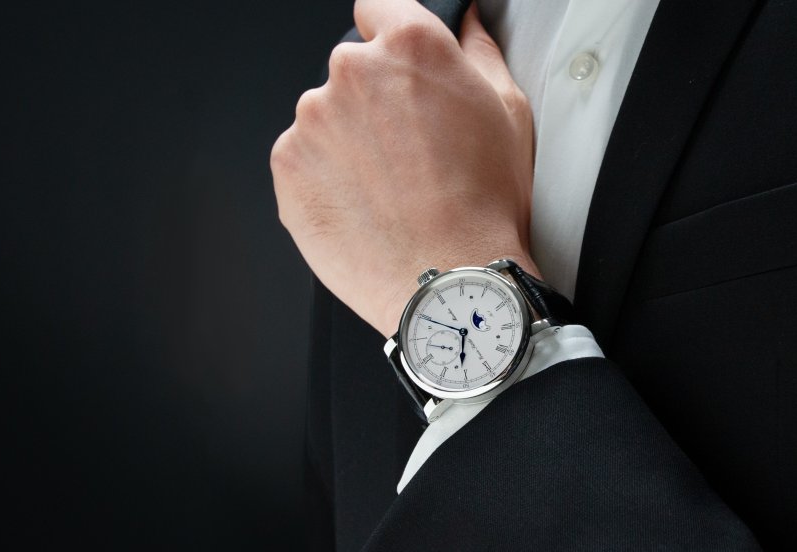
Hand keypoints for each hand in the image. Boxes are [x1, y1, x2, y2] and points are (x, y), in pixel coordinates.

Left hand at [271, 0, 539, 336]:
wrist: (445, 279)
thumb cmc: (482, 207)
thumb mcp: (509, 113)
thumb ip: (479, 51)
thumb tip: (463, 24)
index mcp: (410, 48)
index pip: (378, 5)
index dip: (389, 33)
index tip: (394, 63)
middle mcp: (354, 72)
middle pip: (353, 68)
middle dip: (375, 99)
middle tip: (408, 150)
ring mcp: (313, 119)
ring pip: (326, 116)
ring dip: (348, 141)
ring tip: (388, 188)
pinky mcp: (288, 164)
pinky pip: (302, 156)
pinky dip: (324, 176)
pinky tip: (363, 204)